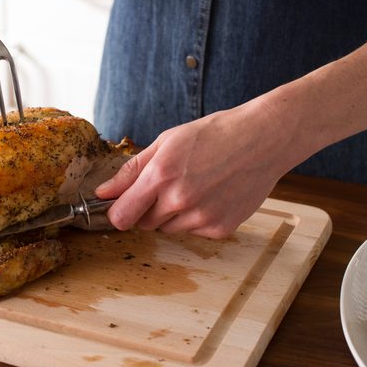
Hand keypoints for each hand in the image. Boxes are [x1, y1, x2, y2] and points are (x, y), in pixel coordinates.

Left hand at [96, 101, 294, 238]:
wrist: (264, 139)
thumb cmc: (214, 134)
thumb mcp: (167, 142)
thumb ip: (131, 171)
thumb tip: (103, 193)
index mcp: (161, 175)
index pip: (121, 216)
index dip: (118, 212)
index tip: (122, 206)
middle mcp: (180, 200)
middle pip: (143, 224)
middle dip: (148, 209)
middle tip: (169, 184)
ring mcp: (202, 217)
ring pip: (169, 229)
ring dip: (173, 215)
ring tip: (196, 186)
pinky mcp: (220, 229)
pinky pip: (194, 232)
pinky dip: (197, 219)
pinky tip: (212, 195)